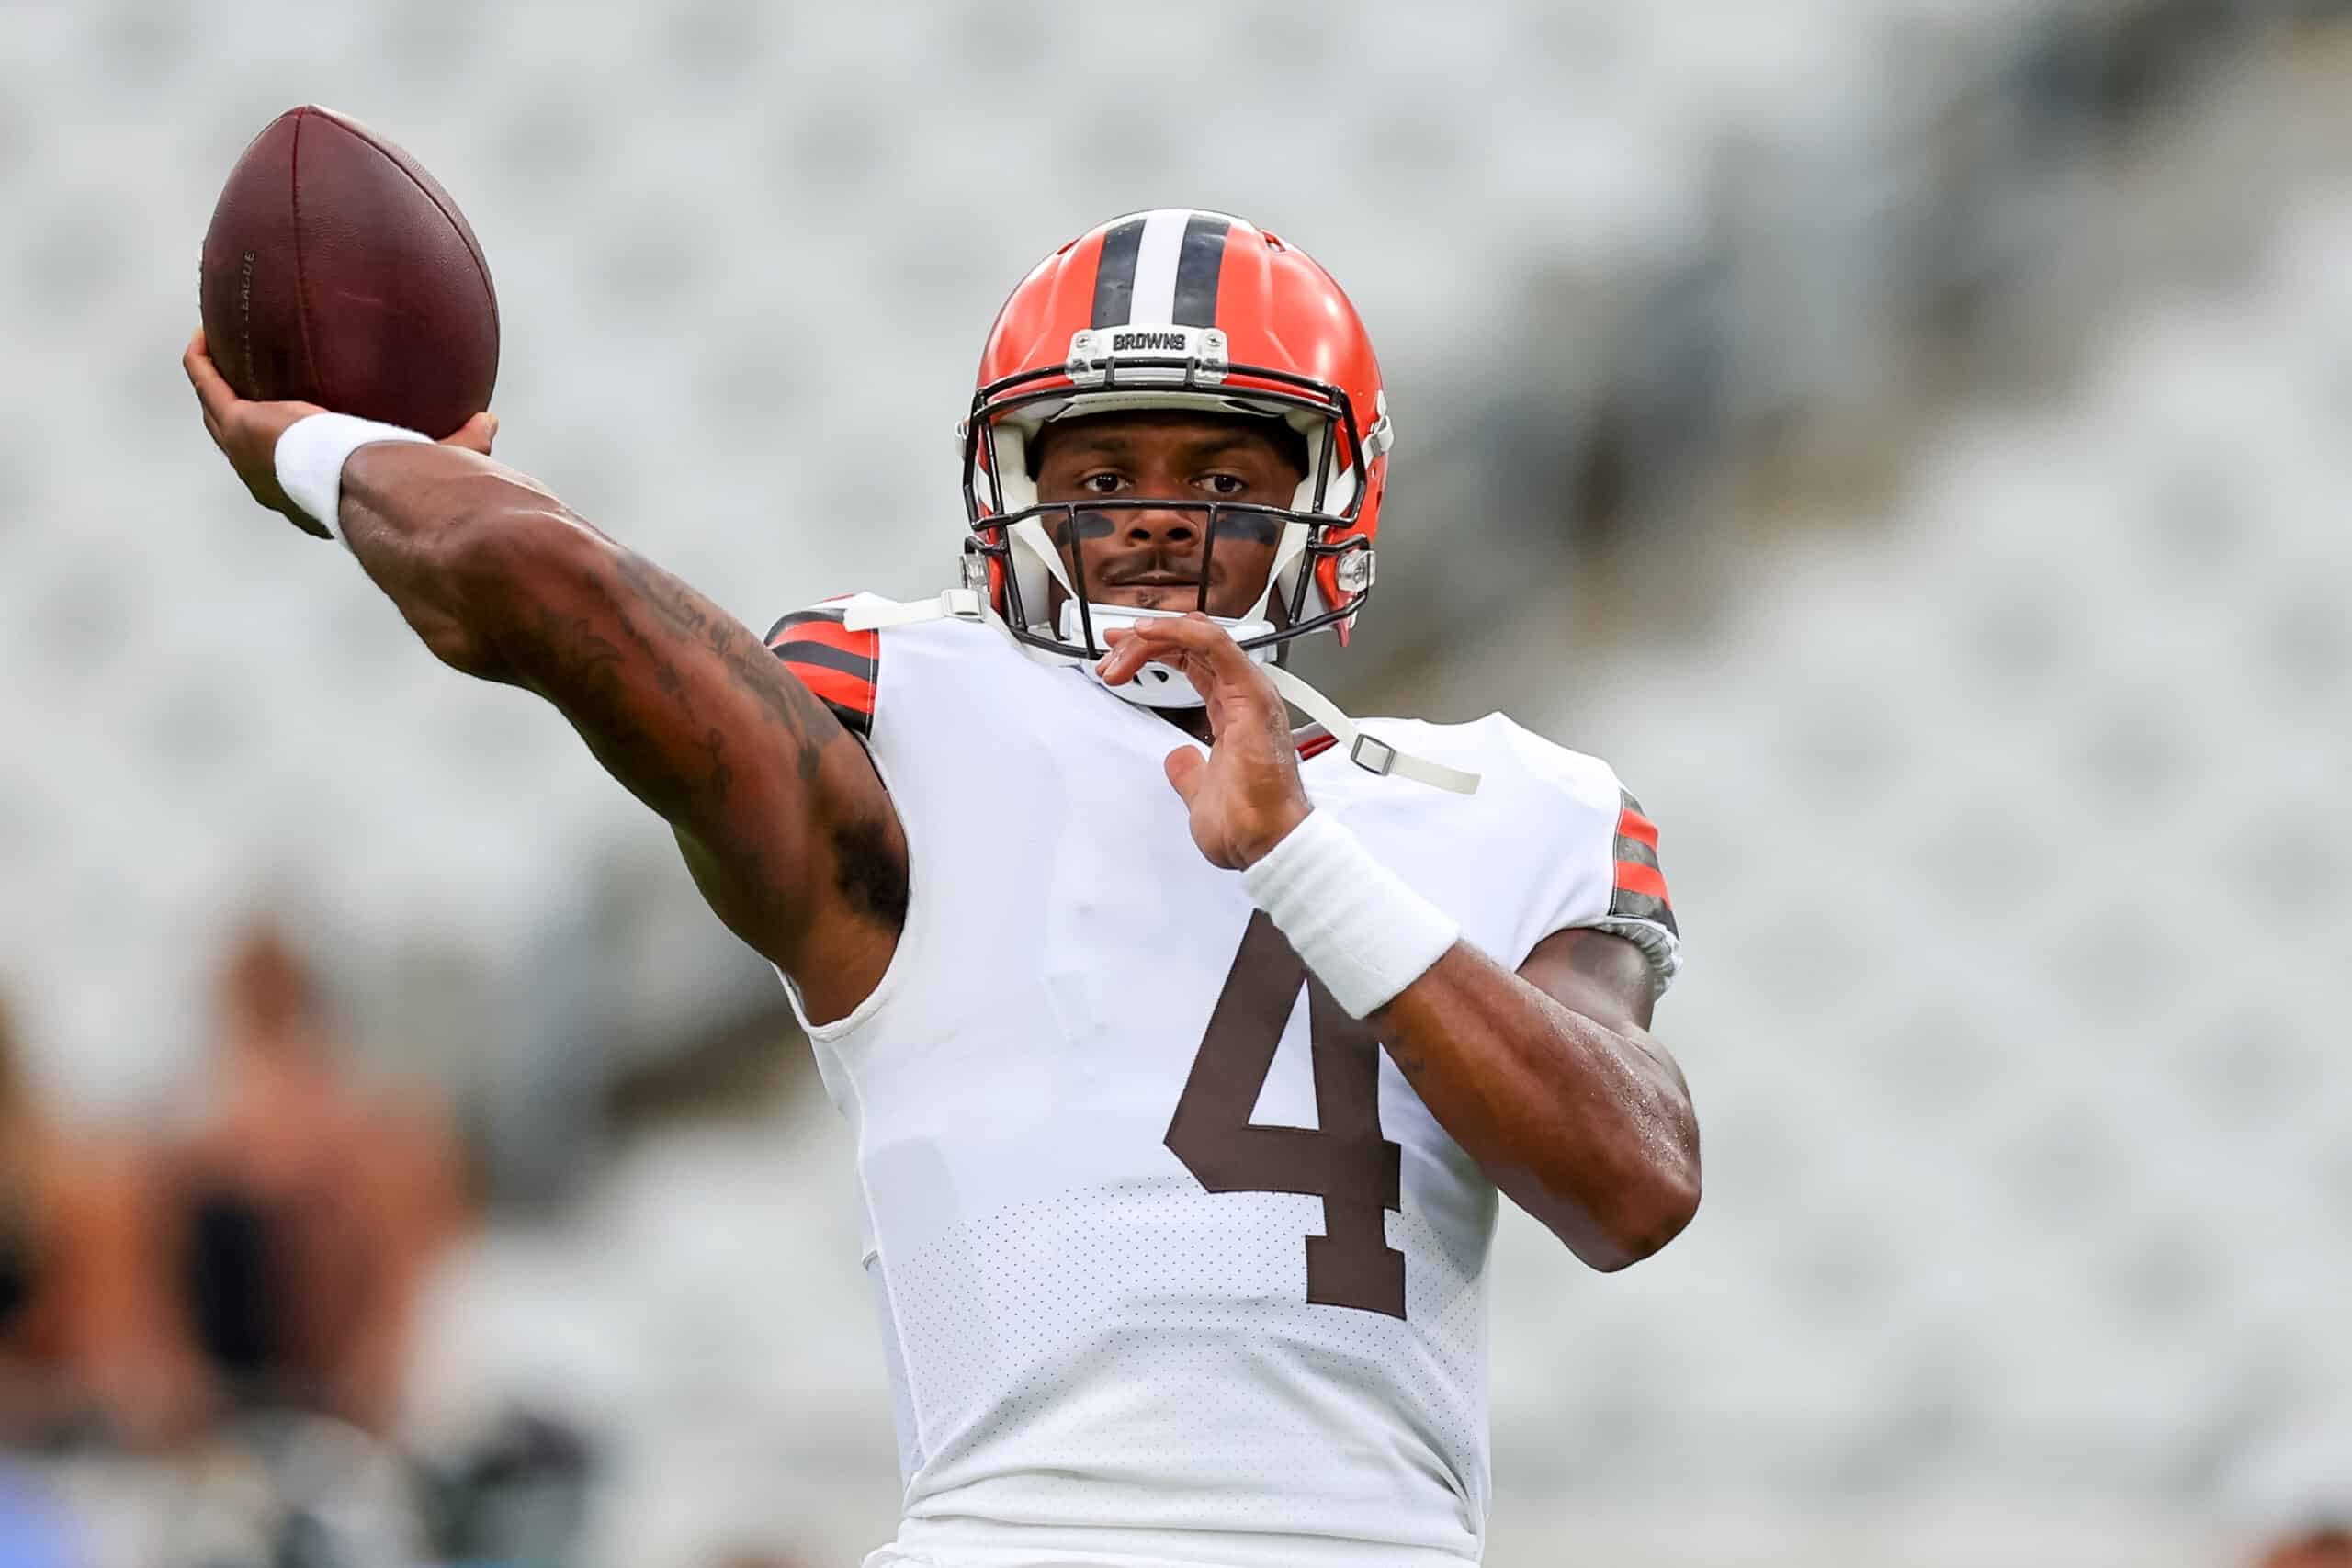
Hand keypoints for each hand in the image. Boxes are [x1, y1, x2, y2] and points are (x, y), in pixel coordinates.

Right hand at [182, 328, 496, 538]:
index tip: (298, 427)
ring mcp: (245, 453)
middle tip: (244, 379)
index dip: (289, 453)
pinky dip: (203, 356)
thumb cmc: (406, 485)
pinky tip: (208, 328)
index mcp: (311, 494)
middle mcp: (270, 480)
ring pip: (215, 412)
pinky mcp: (235, 424)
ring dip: (213, 380)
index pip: (293, 475)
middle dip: (239, 412)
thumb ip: (461, 442)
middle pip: (242, 445)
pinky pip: (206, 380)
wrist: (371, 488)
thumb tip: (489, 421)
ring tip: (215, 348)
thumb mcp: (436, 461)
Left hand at [1097, 613, 1311, 869]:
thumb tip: (1178, 760)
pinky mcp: (1249, 693)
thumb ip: (1188, 771)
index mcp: (1237, 711)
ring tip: (1118, 651)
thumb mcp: (1200, 792)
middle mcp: (1246, 695)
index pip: (1194, 661)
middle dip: (1143, 643)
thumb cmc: (1248, 823)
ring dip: (1151, 639)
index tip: (1119, 656)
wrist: (1268, 841)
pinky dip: (1178, 631)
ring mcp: (1249, 691)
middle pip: (1190, 644)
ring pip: (1197, 636)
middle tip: (1109, 652)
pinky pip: (1213, 644)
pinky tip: (1147, 633)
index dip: (1154, 651)